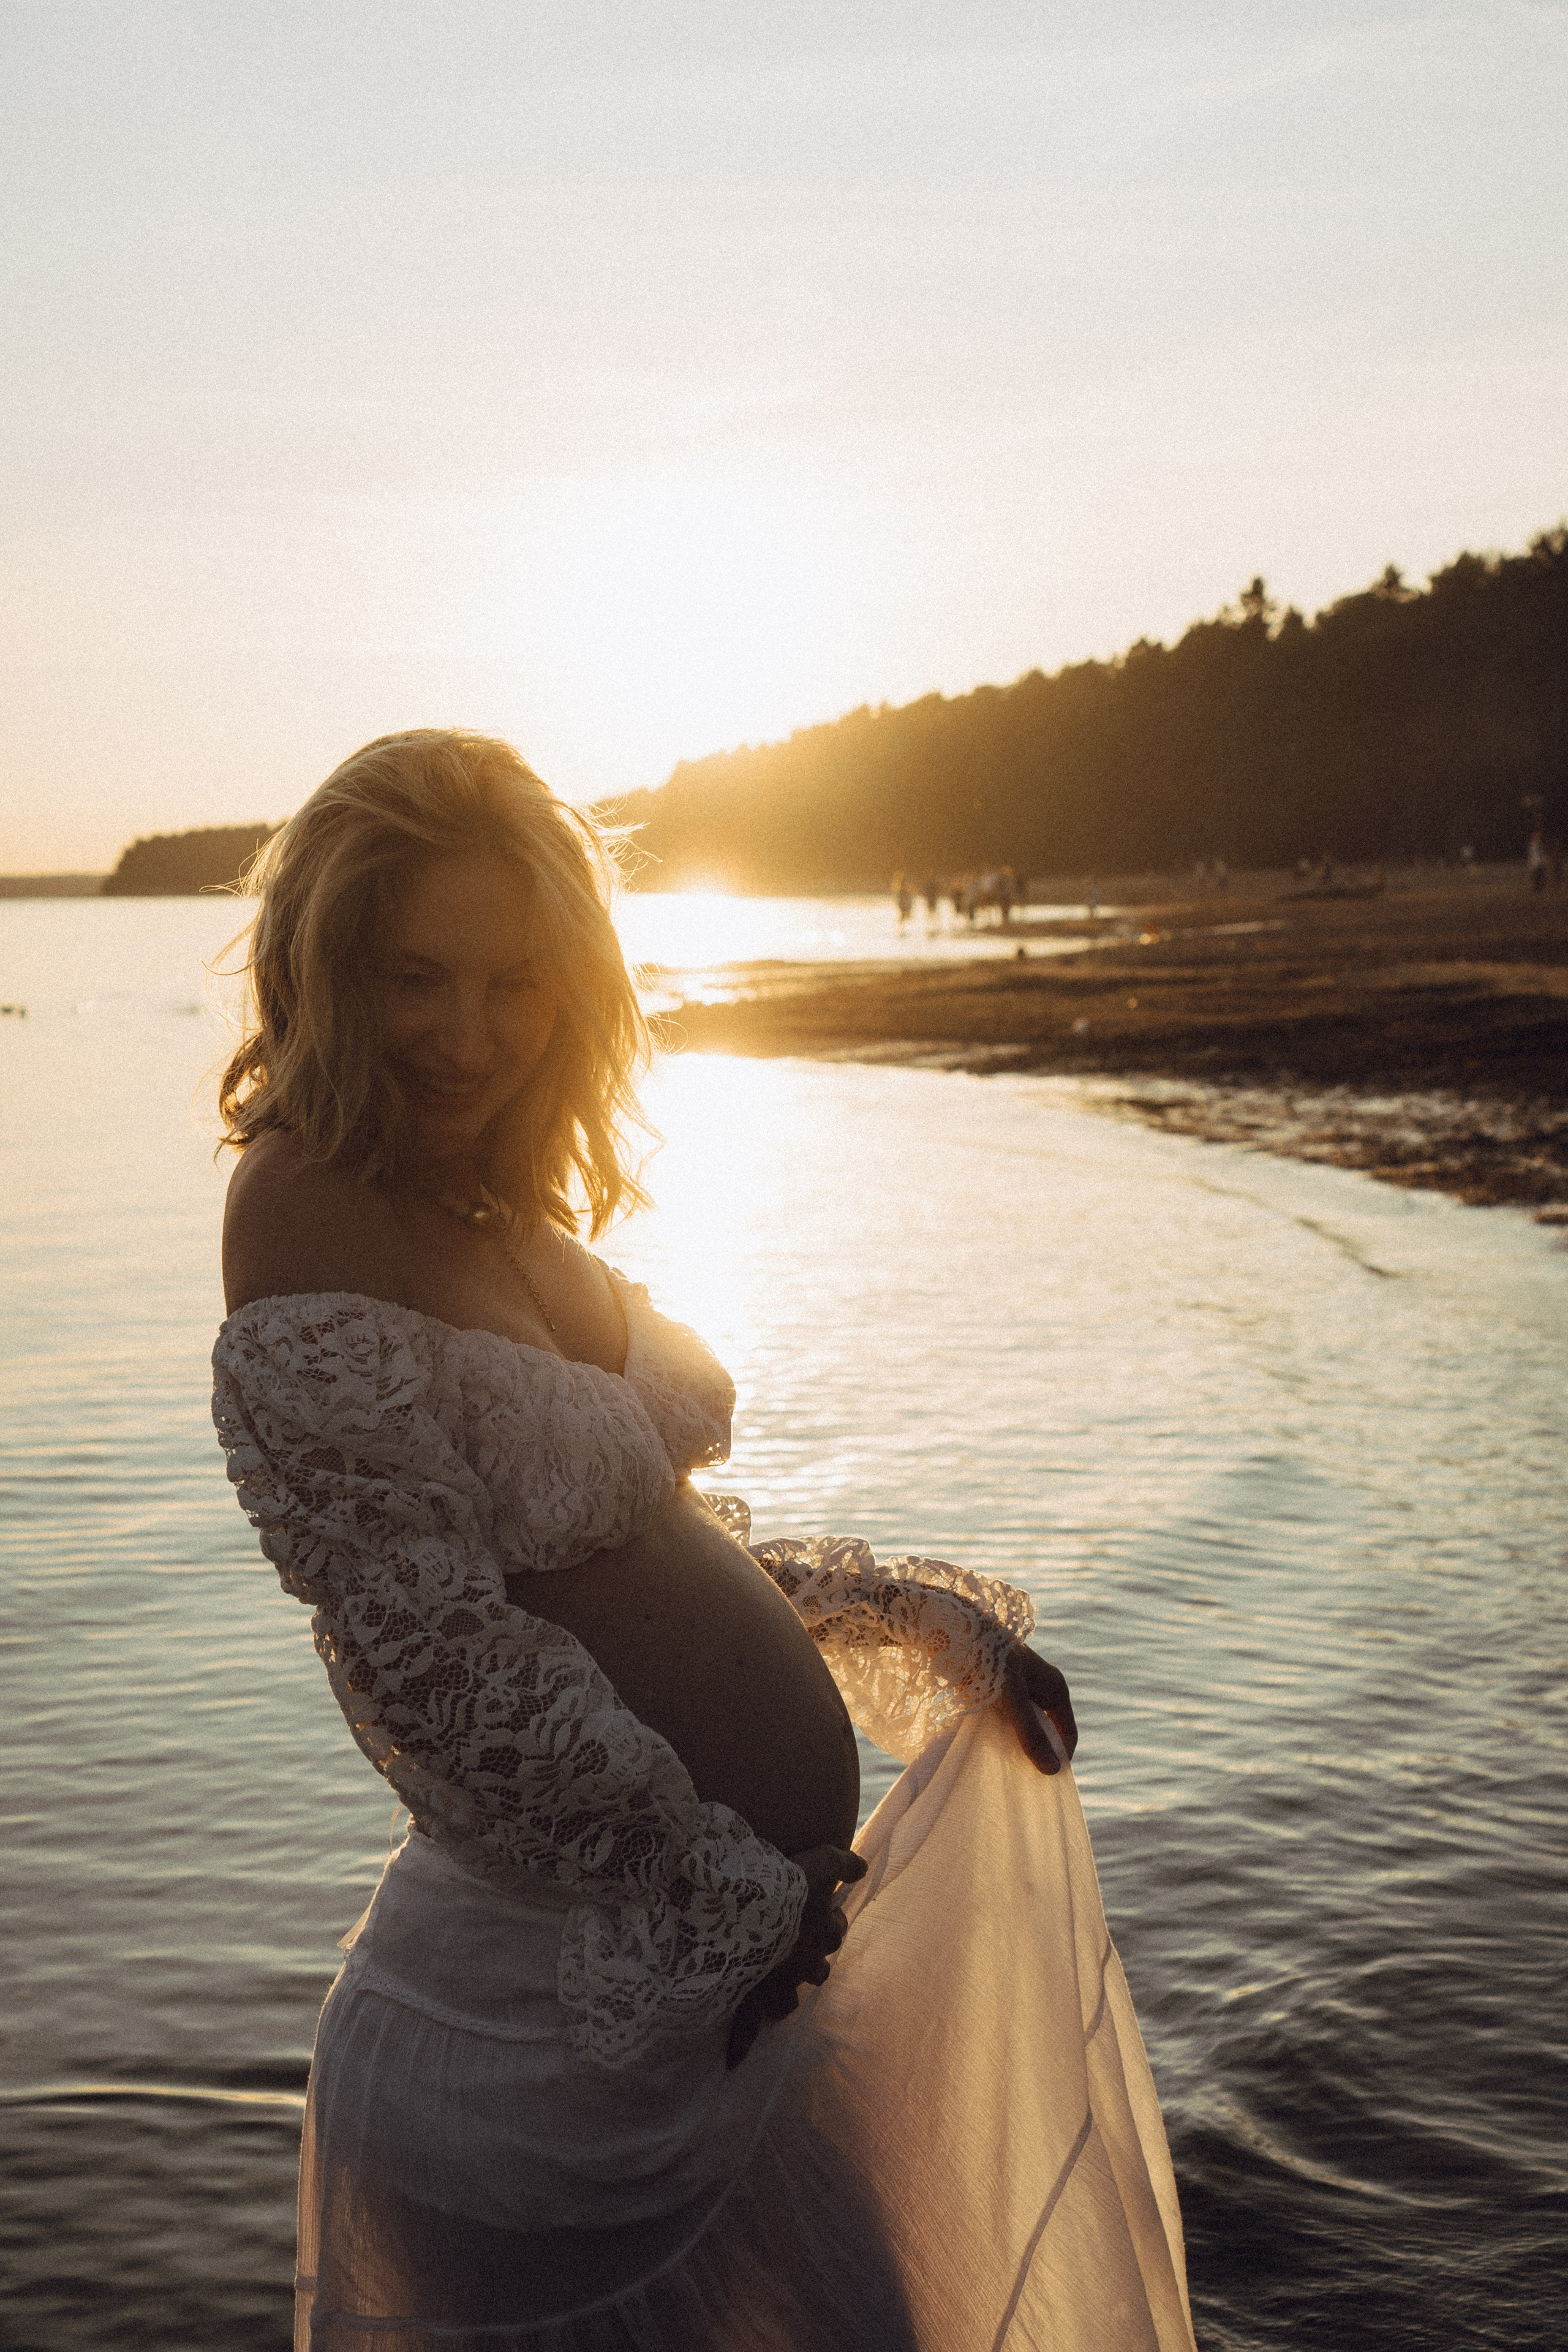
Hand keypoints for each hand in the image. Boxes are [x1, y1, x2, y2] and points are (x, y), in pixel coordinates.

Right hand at [726, 1844, 866, 2068]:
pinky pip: (747, 2026)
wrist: (748, 1909)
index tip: (824, 1916)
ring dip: (786, 1994)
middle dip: (812, 1962)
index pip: (833, 1933)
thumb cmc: (787, 1885)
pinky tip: (734, 2059)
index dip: (830, 1924)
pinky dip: (742, 2041)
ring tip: (776, 1988)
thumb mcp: (820, 1863)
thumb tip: (862, 1866)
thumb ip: (843, 1863)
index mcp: (819, 1933)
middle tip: (800, 1948)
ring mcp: (777, 1982)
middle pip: (818, 1970)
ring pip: (790, 1999)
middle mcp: (803, 1962)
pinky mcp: (751, 1994)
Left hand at [997, 1644, 1078, 1774]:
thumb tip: (1052, 1771)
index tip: (1045, 1782)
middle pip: (1046, 1729)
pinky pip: (1007, 1717)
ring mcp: (1020, 1687)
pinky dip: (1001, 1730)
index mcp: (1054, 1687)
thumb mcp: (1013, 1701)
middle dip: (1037, 1751)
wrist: (955, 1628)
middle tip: (1022, 1776)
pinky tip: (988, 1743)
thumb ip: (1030, 1735)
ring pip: (1025, 1724)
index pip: (1067, 1732)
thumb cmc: (990, 1661)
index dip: (1060, 1756)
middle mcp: (1040, 1687)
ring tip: (1004, 1763)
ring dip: (1017, 1742)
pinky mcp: (999, 1688)